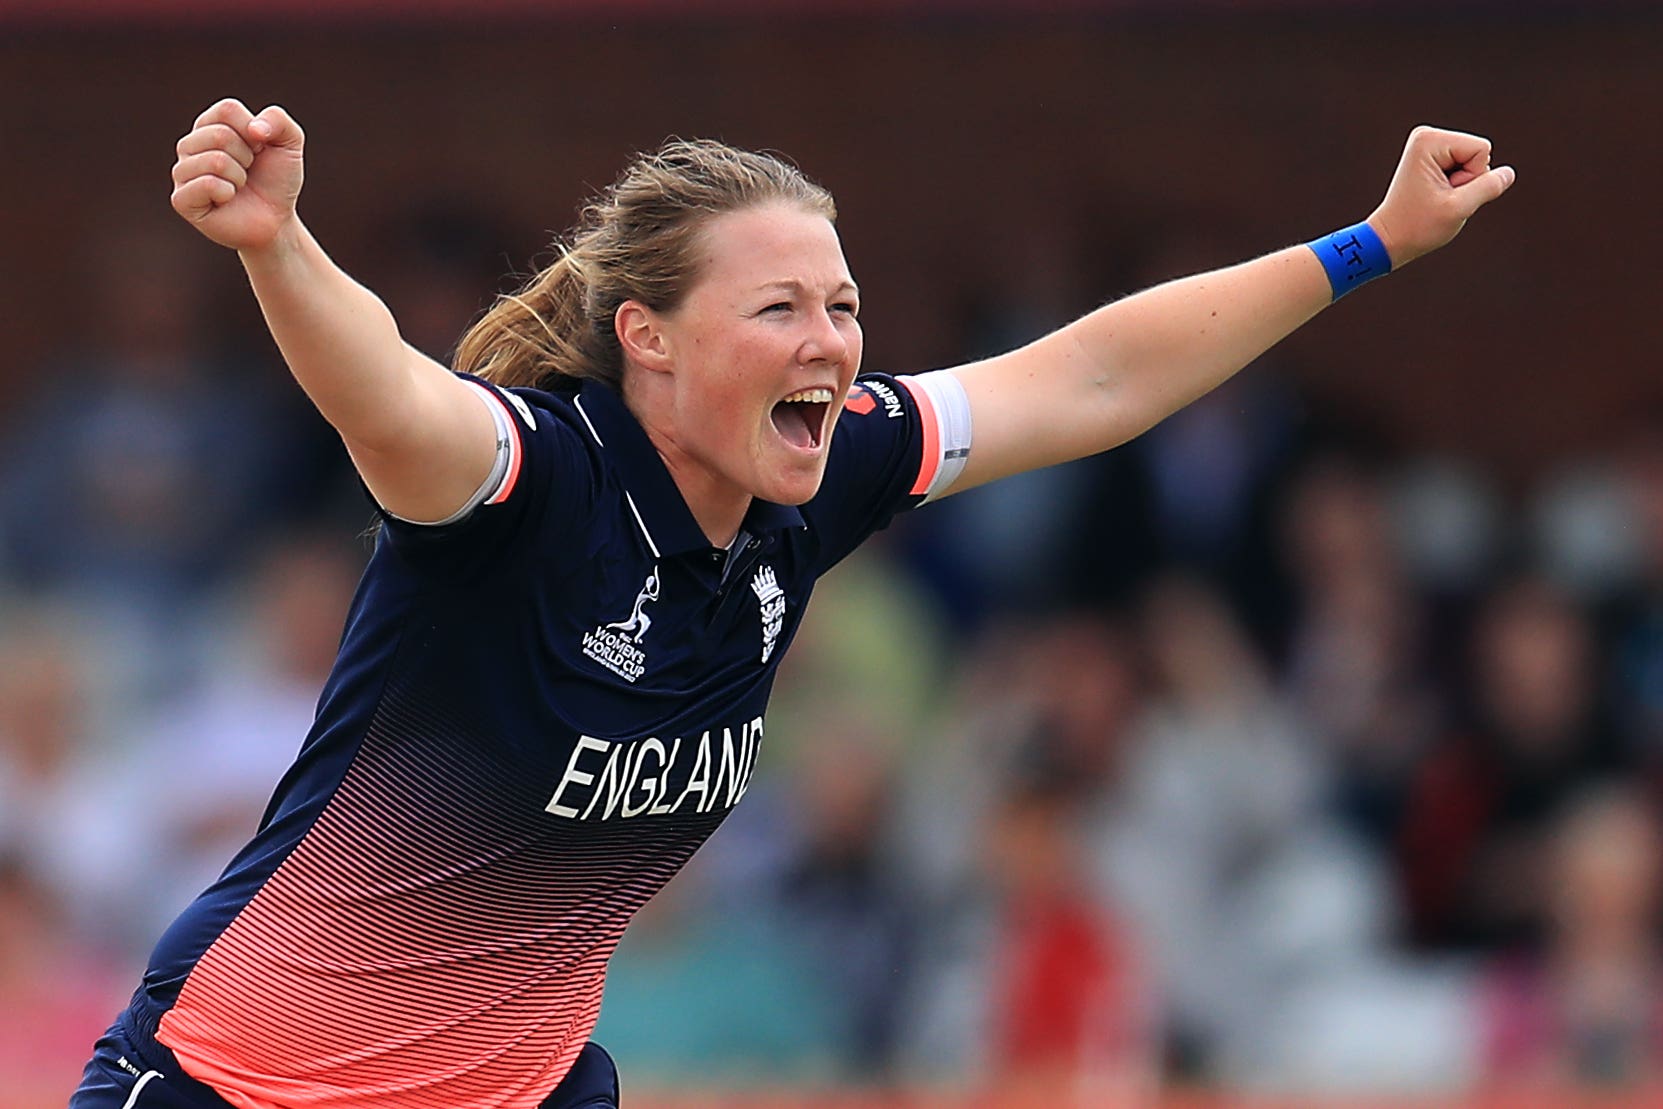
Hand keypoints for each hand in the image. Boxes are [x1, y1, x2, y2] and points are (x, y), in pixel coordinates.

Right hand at [170, 99, 304, 251]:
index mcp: (210, 124)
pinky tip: (227, 200)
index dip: (254, 133)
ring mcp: (182, 171)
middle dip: (247, 157)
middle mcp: (190, 144)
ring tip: (238, 186)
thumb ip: (278, 119)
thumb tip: (254, 129)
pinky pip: (207, 184)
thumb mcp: (289, 143)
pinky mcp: (181, 199)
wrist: (276, 220)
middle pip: (220, 135)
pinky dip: (228, 193)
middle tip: (248, 172)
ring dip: (239, 177)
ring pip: (215, 160)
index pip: (227, 110)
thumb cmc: (276, 180)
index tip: (259, 150)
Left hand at [1367, 125, 1514, 266]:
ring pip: (1475, 162)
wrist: (1389, 238)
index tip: (1443, 192)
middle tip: (1439, 197)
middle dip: (1467, 180)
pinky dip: (1456, 185)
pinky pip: (1466, 167)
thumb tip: (1509, 173)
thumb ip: (1488, 187)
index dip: (1472, 177)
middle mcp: (1427, 135)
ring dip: (1462, 185)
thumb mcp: (1459, 209)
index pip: (1483, 150)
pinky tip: (1435, 194)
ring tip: (1435, 196)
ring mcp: (1429, 145)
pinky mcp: (1433, 156)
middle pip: (1480, 153)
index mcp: (1429, 140)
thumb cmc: (1418, 226)